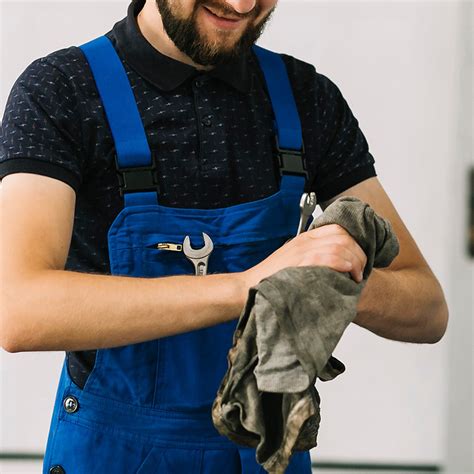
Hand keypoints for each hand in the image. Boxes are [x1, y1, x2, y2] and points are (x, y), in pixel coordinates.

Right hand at [239, 224, 366, 288]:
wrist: (250, 288)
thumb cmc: (270, 279)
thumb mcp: (292, 262)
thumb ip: (311, 259)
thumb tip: (334, 266)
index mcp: (304, 239)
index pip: (337, 229)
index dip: (354, 241)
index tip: (358, 257)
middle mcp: (305, 241)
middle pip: (343, 236)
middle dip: (359, 252)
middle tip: (360, 270)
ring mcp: (303, 250)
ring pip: (341, 245)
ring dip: (355, 261)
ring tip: (356, 276)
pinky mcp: (302, 262)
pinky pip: (332, 256)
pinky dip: (345, 264)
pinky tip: (348, 274)